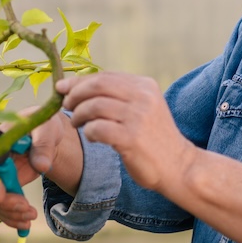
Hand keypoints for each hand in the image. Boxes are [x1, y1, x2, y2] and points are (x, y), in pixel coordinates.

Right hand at [0, 110, 72, 233]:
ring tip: (31, 216)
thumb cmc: (43, 127)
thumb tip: (41, 165)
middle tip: (26, 209)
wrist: (46, 136)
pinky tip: (25, 224)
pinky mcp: (6, 188)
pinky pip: (4, 207)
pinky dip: (13, 218)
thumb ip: (43, 145)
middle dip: (5, 203)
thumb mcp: (47, 129)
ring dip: (11, 214)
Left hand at [58, 72, 193, 192]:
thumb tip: (83, 87)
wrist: (179, 166)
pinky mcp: (131, 138)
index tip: (62, 88)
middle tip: (66, 105)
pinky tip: (92, 137)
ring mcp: (138, 117)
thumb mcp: (144, 108)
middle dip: (75, 94)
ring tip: (77, 124)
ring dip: (79, 115)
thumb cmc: (155, 139)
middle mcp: (143, 97)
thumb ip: (122, 96)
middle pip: (97, 86)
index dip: (79, 81)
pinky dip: (90, 132)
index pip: (105, 76)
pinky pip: (98, 128)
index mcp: (145, 86)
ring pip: (94, 106)